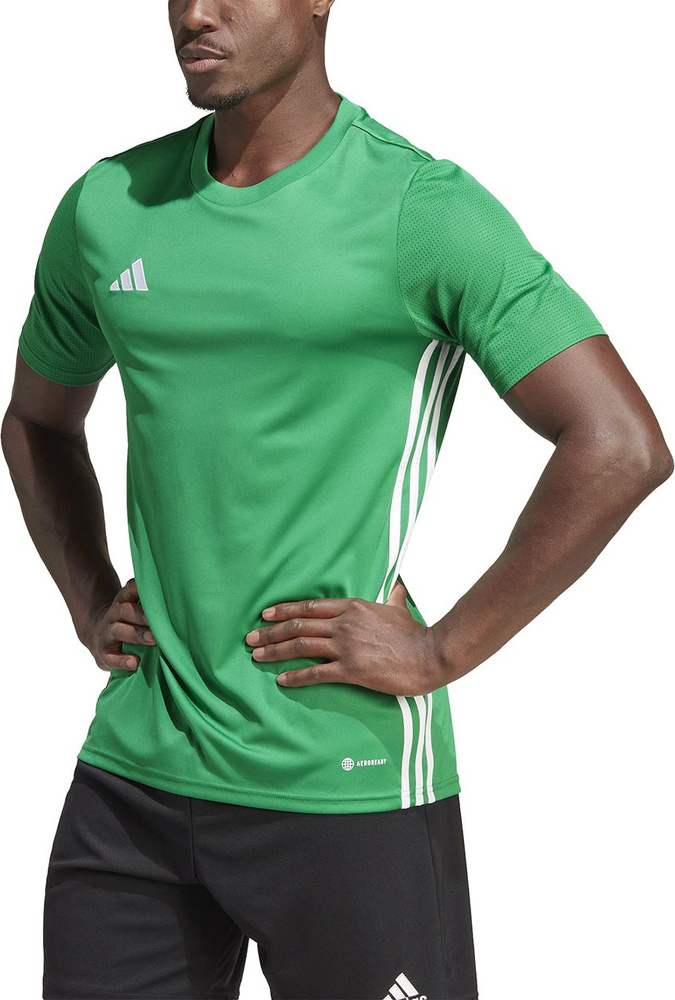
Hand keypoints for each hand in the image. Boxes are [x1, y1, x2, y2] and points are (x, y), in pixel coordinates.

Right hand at [83, 577, 155, 672]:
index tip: (158, 589)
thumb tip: (181, 602)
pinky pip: (111, 657)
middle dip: (143, 616)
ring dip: (137, 635)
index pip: (131, 588)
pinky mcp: (104, 652)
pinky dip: (122, 661)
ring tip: (153, 640)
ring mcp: (107, 632)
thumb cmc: (130, 620)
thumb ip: (154, 603)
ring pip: (118, 631)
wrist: (99, 636)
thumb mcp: (137, 606)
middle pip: (126, 611)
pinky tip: (135, 663)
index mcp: (124, 599)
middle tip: (161, 622)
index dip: (141, 588)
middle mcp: (114, 614)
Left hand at [244, 579, 446, 695]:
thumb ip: (392, 599)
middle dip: (270, 633)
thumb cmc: (415, 634)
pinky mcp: (351, 669)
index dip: (284, 610)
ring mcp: (346, 646)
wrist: (429, 654)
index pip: (309, 607)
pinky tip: (282, 680)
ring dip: (275, 652)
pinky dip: (295, 676)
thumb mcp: (398, 609)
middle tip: (250, 640)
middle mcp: (344, 624)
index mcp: (352, 607)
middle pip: (298, 625)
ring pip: (301, 646)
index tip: (265, 615)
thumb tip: (397, 587)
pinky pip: (316, 672)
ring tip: (257, 657)